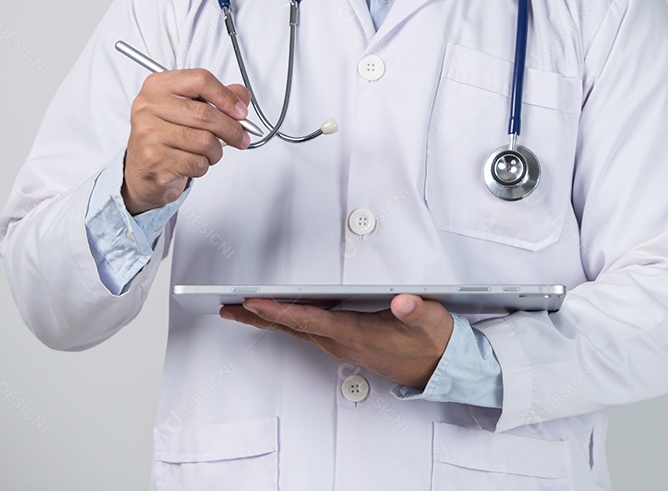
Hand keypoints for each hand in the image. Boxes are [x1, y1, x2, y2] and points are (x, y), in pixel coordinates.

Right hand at [122, 69, 250, 214]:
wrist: (143, 168)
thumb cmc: (168, 135)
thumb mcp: (189, 108)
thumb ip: (218, 97)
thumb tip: (242, 98)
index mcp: (158, 86)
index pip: (200, 80)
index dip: (227, 96)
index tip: (241, 111)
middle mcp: (148, 106)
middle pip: (205, 113)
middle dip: (232, 129)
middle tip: (241, 137)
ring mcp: (149, 133)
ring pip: (205, 141)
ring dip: (216, 151)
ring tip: (208, 152)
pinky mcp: (154, 159)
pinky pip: (197, 162)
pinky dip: (204, 165)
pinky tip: (193, 162)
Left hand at [220, 294, 454, 389]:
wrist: (441, 367)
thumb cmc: (432, 341)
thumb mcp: (430, 320)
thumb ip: (414, 310)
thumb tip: (402, 300)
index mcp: (356, 333)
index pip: (309, 320)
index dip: (280, 310)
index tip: (253, 301)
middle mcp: (343, 342)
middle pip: (292, 328)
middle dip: (258, 317)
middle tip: (227, 308)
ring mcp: (342, 345)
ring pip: (297, 331)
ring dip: (269, 319)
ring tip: (243, 308)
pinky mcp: (347, 344)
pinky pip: (308, 332)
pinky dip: (289, 321)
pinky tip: (282, 313)